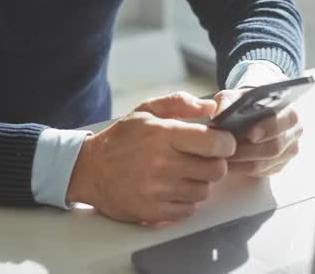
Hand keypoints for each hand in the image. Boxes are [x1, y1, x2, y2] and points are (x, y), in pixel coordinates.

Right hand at [66, 92, 236, 225]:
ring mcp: (158, 190)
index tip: (221, 142)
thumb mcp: (146, 111)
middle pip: (216, 170)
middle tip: (202, 159)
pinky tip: (172, 189)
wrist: (89, 170)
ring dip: (199, 182)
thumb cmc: (120, 140)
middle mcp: (163, 164)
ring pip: (204, 191)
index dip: (225, 142)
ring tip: (182, 173)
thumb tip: (210, 107)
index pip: (215, 143)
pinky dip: (185, 201)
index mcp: (163, 135)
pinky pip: (188, 210)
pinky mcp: (153, 212)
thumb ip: (179, 103)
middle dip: (214, 163)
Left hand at [211, 88, 303, 177]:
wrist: (251, 116)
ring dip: (241, 162)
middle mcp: (294, 132)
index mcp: (288, 112)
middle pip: (274, 147)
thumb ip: (228, 101)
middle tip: (227, 150)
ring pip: (265, 164)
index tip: (251, 134)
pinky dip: (242, 169)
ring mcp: (288, 152)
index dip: (268, 129)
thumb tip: (221, 112)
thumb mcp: (235, 97)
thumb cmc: (245, 105)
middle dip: (248, 150)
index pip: (282, 122)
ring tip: (222, 157)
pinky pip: (260, 172)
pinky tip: (228, 164)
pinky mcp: (279, 166)